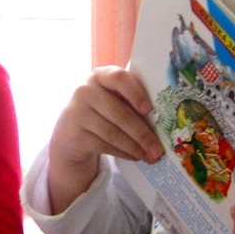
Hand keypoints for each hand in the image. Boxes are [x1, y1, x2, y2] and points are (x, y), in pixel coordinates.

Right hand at [47, 66, 163, 213]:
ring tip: (151, 157)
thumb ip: (132, 99)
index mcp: (101, 75)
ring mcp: (77, 112)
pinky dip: (124, 153)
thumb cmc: (102, 109)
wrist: (70, 130)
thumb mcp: (112, 97)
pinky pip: (105, 145)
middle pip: (119, 113)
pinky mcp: (74, 134)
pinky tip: (136, 157)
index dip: (136, 93)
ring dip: (135, 147)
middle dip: (143, 134)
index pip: (119, 78)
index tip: (149, 110)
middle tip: (159, 149)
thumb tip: (165, 119)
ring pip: (113, 133)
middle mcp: (85, 90)